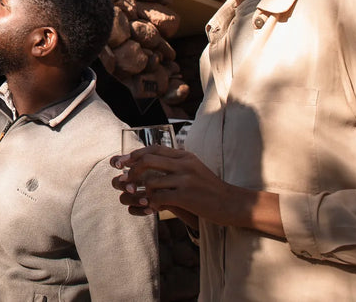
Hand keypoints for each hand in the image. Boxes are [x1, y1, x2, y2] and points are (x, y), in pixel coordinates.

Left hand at [109, 146, 281, 235]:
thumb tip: (151, 160)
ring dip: (139, 190)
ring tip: (136, 197)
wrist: (234, 203)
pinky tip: (149, 207)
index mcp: (185, 155)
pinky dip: (150, 202)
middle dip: (131, 170)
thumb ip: (176, 163)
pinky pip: (159, 197)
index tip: (121, 162)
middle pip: (147, 160)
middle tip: (122, 181)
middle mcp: (184, 164)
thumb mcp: (194, 169)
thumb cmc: (211, 189)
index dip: (134, 155)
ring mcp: (185, 179)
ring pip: (150, 180)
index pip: (153, 149)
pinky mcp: (187, 196)